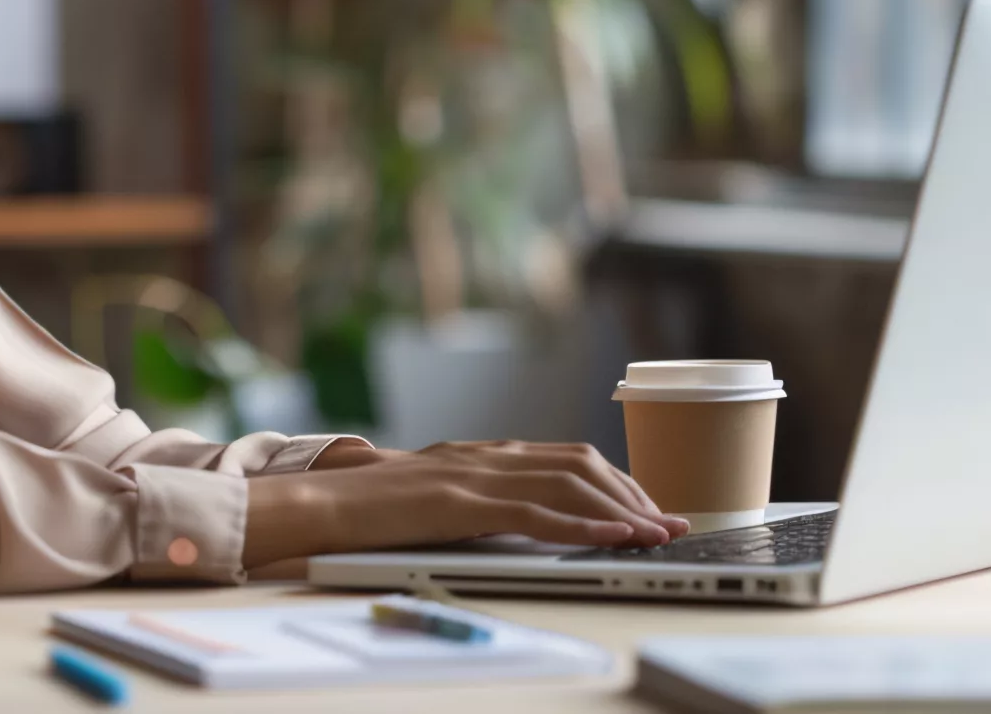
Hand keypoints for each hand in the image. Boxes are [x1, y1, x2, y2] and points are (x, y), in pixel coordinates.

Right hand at [245, 440, 687, 568]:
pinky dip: (584, 523)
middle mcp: (487, 455)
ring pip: (569, 482)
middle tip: (672, 524)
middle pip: (581, 464)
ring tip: (658, 534)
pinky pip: (537, 512)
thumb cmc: (371, 509)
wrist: (319, 503)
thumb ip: (479, 499)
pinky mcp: (461, 502)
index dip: (618, 481)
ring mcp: (475, 474)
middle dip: (634, 493)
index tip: (652, 508)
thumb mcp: (437, 498)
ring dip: (622, 509)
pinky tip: (614, 536)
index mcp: (483, 453)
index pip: (568, 457)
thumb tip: (527, 519)